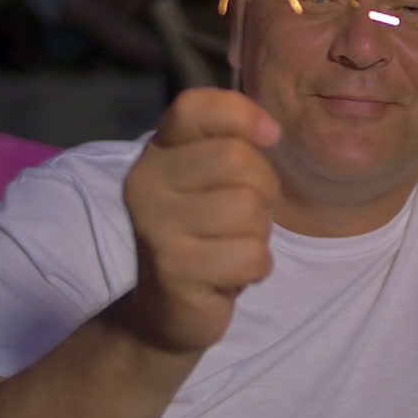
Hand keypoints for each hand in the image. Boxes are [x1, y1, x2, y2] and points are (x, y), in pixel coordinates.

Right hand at [120, 88, 282, 355]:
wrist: (166, 311)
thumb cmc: (204, 233)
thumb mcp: (215, 181)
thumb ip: (234, 144)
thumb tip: (270, 130)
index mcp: (159, 151)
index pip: (194, 107)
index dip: (241, 114)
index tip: (270, 136)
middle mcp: (147, 183)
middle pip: (238, 160)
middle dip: (265, 191)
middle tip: (246, 217)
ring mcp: (156, 227)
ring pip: (249, 210)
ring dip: (259, 234)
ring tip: (232, 246)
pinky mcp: (175, 270)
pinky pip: (251, 256)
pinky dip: (256, 268)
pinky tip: (229, 275)